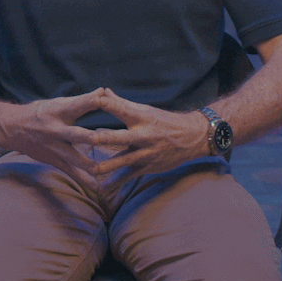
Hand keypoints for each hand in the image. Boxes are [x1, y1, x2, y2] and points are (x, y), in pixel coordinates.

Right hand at [0, 89, 107, 183]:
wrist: (12, 128)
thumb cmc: (41, 112)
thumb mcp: (58, 103)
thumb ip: (83, 100)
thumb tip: (105, 90)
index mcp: (59, 112)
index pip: (78, 104)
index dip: (91, 100)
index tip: (105, 96)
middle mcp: (56, 130)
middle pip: (77, 134)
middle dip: (92, 138)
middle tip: (107, 139)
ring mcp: (55, 148)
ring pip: (74, 158)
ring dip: (90, 165)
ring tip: (106, 170)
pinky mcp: (54, 160)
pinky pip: (71, 172)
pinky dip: (83, 180)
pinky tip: (96, 186)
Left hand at [89, 89, 209, 177]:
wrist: (192, 138)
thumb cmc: (164, 121)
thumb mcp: (145, 110)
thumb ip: (121, 103)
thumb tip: (103, 91)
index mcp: (141, 118)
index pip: (123, 108)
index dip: (110, 104)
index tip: (96, 99)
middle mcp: (143, 135)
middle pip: (121, 136)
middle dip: (105, 138)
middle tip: (90, 138)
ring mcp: (145, 153)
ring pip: (124, 160)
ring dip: (108, 165)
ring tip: (93, 170)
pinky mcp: (147, 166)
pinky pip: (129, 176)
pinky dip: (116, 182)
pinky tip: (103, 189)